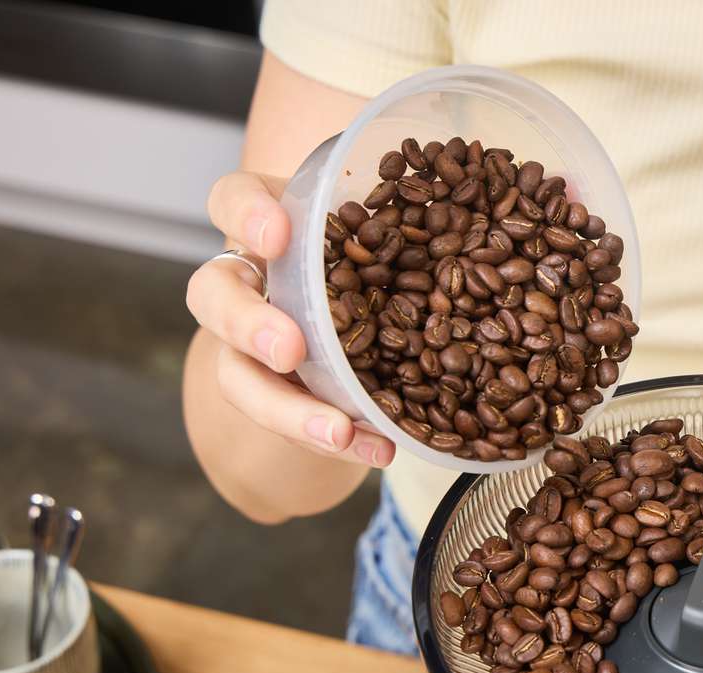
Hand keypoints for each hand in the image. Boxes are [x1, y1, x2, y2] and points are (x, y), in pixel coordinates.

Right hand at [185, 171, 394, 466]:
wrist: (347, 308)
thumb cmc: (369, 246)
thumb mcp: (385, 223)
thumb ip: (407, 212)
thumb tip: (489, 191)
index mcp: (266, 224)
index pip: (231, 202)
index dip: (246, 216)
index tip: (279, 234)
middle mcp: (246, 284)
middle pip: (212, 296)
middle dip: (248, 324)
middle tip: (289, 350)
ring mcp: (251, 346)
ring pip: (238, 377)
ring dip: (287, 409)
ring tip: (336, 432)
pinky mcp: (276, 396)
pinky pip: (293, 422)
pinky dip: (335, 439)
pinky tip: (377, 449)